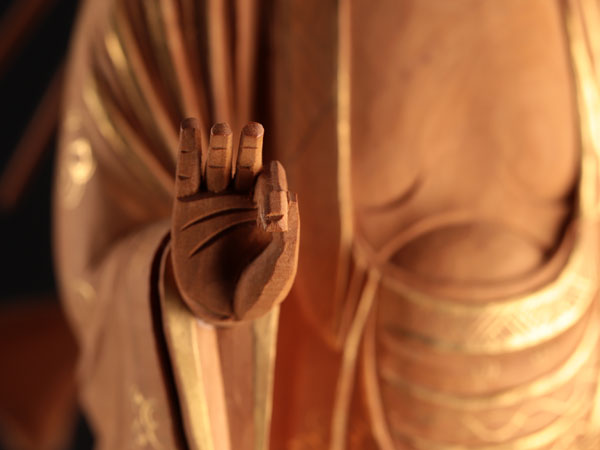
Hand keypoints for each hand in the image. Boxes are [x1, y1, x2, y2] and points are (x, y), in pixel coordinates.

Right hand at [171, 119, 298, 322]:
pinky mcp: (185, 208)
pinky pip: (186, 174)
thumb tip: (288, 200)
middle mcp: (241, 200)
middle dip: (250, 148)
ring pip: (217, 166)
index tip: (271, 186)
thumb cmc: (258, 290)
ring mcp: (212, 202)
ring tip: (221, 129)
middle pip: (246, 166)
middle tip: (254, 128)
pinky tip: (189, 128)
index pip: (271, 184)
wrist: (220, 308)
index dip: (273, 182)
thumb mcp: (279, 269)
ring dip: (220, 147)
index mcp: (268, 210)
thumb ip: (286, 238)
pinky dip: (187, 150)